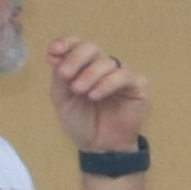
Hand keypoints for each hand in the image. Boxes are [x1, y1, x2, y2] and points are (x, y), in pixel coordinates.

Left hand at [45, 35, 151, 150]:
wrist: (99, 146)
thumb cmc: (81, 122)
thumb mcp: (62, 98)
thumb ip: (59, 76)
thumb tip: (54, 53)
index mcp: (82, 67)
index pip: (76, 44)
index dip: (66, 43)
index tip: (54, 51)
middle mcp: (100, 68)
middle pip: (91, 47)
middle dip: (76, 58)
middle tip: (65, 75)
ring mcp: (119, 76)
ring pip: (107, 61)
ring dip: (90, 75)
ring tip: (80, 91)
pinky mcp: (136, 87)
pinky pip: (124, 76)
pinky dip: (107, 83)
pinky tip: (96, 95)